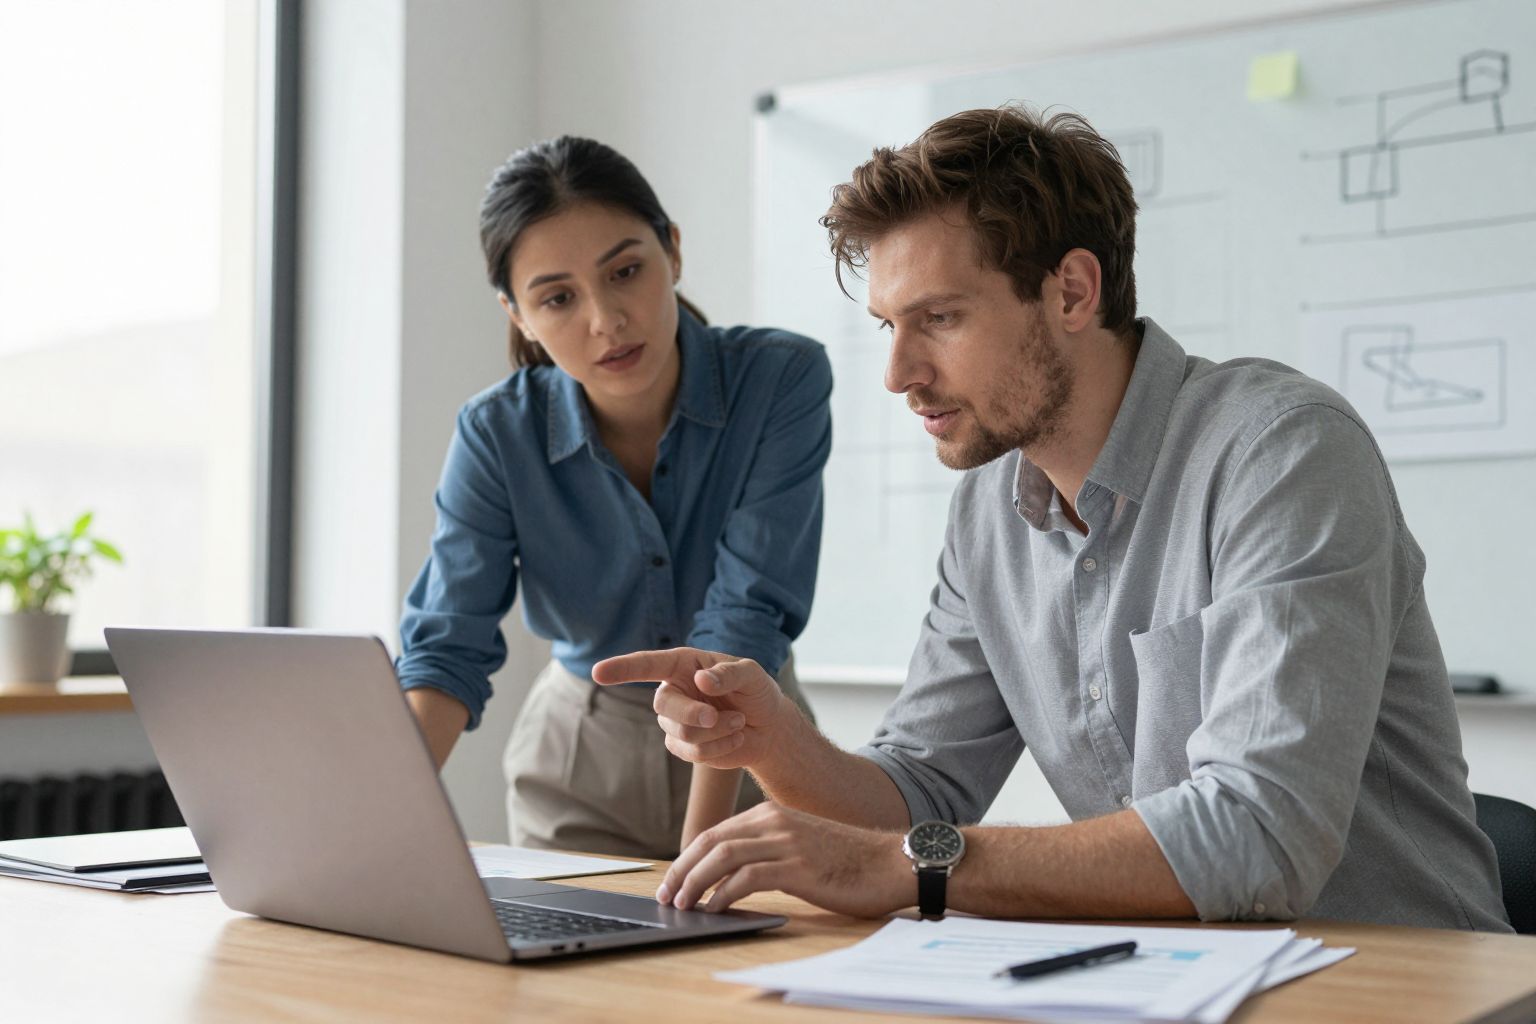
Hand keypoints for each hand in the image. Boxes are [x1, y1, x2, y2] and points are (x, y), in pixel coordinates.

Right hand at [591, 647, 790, 769]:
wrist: (769, 728)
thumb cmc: (758, 693)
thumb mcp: (752, 675)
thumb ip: (729, 674)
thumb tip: (703, 680)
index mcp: (684, 665)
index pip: (647, 664)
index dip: (622, 668)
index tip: (598, 672)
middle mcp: (674, 691)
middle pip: (664, 706)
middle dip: (693, 714)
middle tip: (722, 716)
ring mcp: (676, 721)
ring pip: (682, 733)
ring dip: (717, 731)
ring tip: (739, 722)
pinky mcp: (684, 746)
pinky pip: (693, 752)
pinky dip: (720, 747)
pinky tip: (736, 737)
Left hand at [656, 802, 911, 917]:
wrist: (892, 863)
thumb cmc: (850, 861)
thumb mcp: (801, 845)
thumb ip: (768, 850)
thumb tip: (729, 877)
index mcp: (772, 814)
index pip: (715, 833)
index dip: (687, 858)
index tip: (671, 881)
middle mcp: (774, 822)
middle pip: (711, 841)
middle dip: (681, 870)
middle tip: (666, 895)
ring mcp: (786, 842)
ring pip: (723, 856)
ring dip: (696, 882)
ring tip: (683, 905)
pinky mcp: (798, 867)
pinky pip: (748, 878)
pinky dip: (724, 894)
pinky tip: (715, 909)